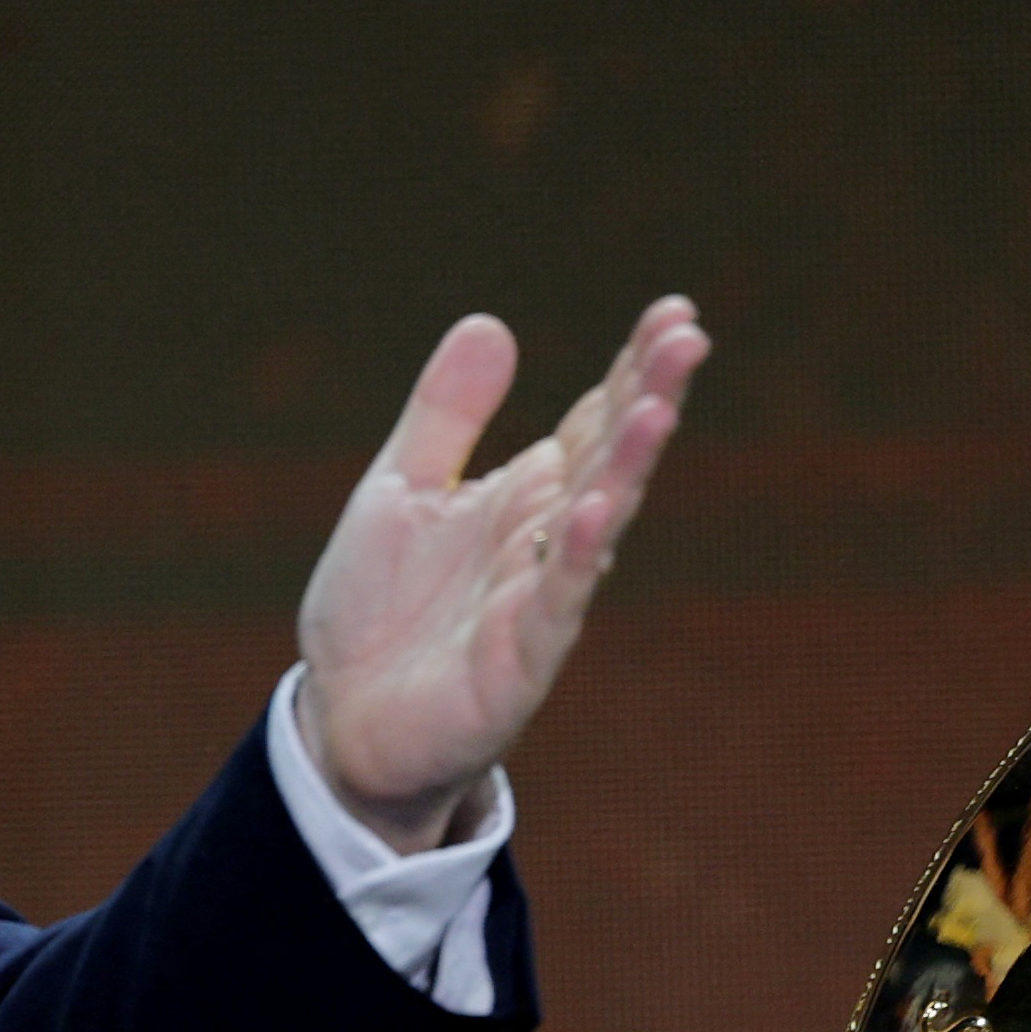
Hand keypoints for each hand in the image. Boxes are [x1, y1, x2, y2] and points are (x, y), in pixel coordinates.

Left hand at [293, 294, 707, 849]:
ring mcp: (540, 600)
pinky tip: (596, 512)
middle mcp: (547, 541)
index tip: (675, 311)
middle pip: (610, 457)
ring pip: (599, 522)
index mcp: (525, 496)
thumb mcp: (400, 489)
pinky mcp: (519, 662)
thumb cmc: (380, 612)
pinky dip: (577, 557)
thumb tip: (492, 323)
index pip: (595, 418)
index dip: (633, 367)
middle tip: (689, 336)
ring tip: (658, 406)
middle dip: (650, 396)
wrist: (340, 720)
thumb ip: (446, 415)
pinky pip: (556, 602)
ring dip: (630, 466)